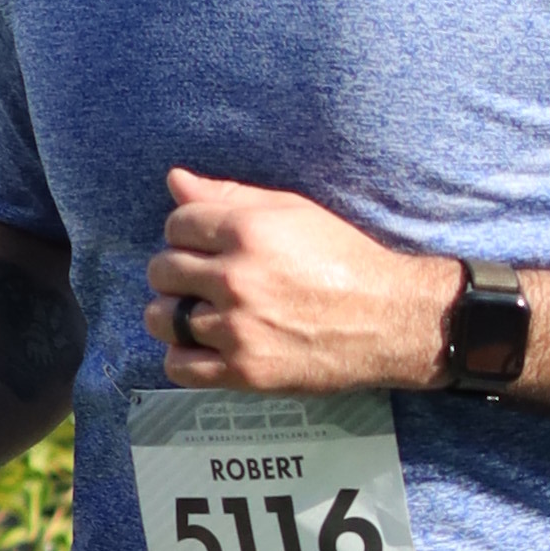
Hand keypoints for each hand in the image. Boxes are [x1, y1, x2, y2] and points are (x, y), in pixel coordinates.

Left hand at [149, 168, 453, 395]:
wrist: (388, 319)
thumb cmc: (343, 260)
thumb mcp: (292, 212)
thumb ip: (230, 196)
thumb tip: (174, 179)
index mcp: (247, 232)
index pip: (176, 225)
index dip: (187, 234)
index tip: (205, 248)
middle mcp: (236, 278)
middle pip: (162, 270)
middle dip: (177, 273)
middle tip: (202, 282)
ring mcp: (237, 328)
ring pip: (161, 318)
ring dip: (173, 315)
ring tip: (199, 314)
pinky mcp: (243, 371)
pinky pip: (178, 366)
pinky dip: (183, 357)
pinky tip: (204, 347)